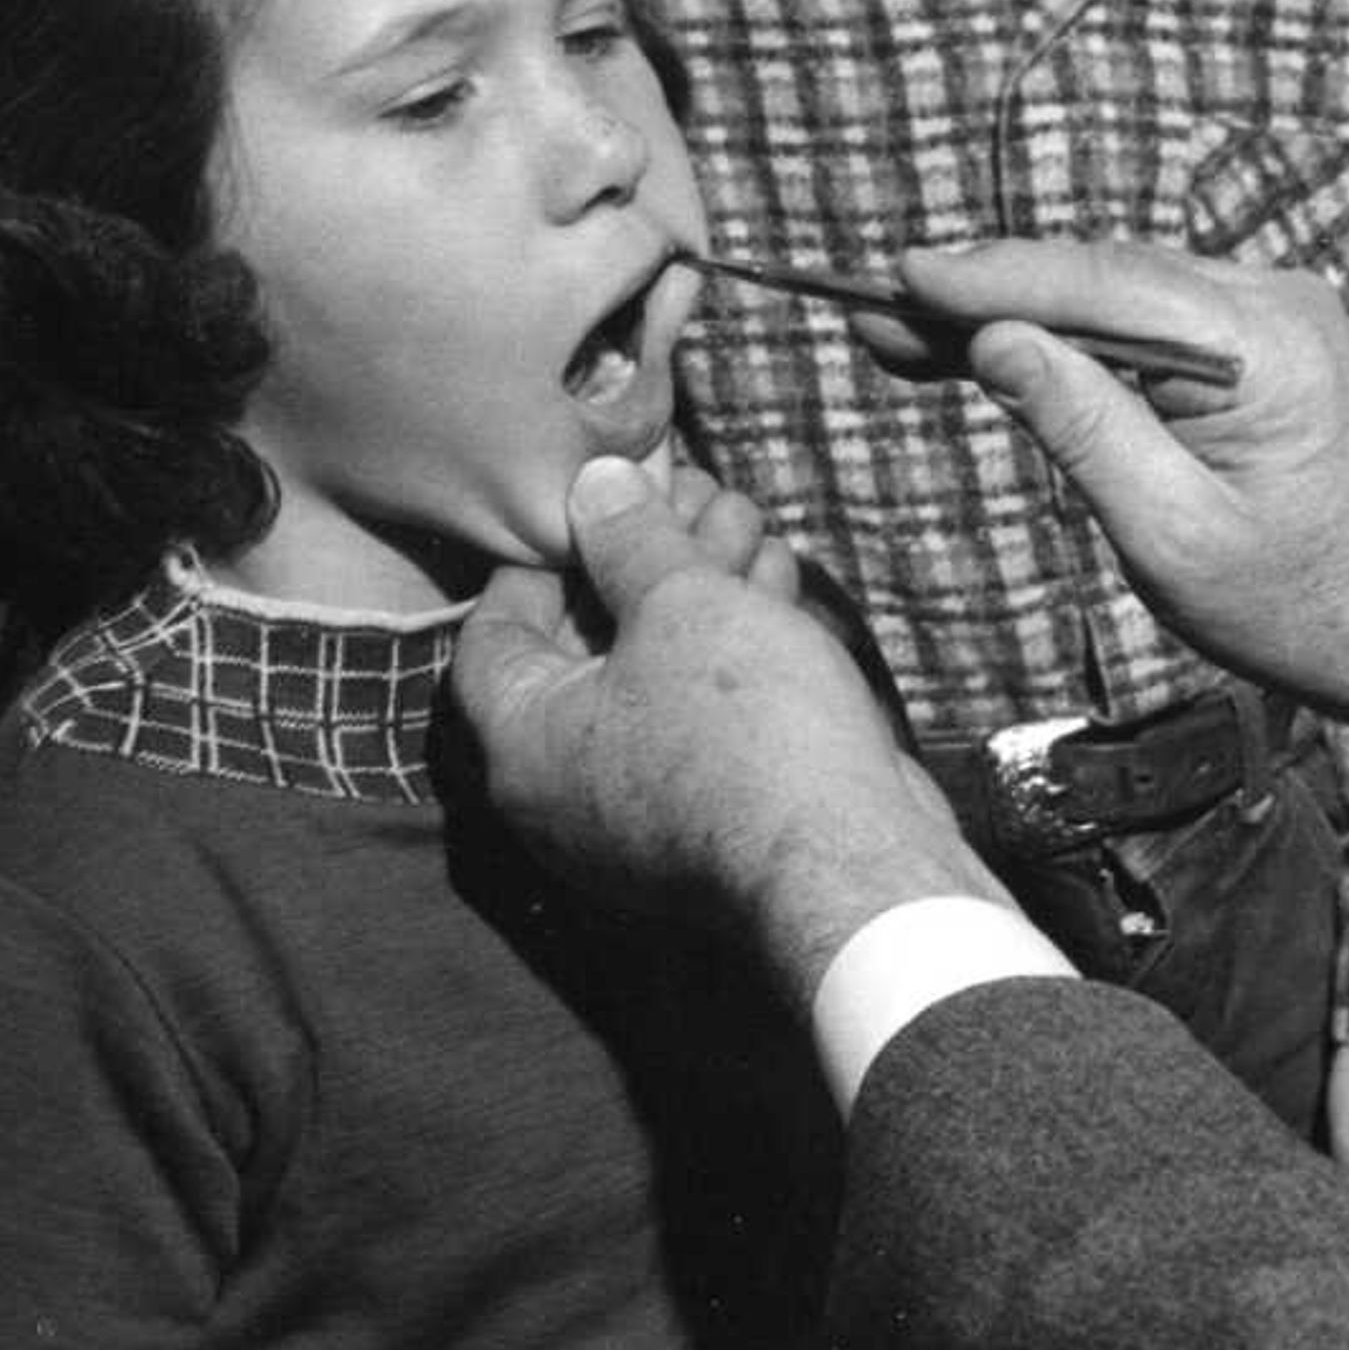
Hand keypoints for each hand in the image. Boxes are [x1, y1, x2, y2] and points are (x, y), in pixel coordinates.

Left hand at [454, 454, 1001, 1002]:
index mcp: (521, 743)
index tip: (598, 499)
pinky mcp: (713, 822)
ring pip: (655, 680)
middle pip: (587, 648)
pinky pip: (701, 722)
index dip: (545, 551)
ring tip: (747, 519)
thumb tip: (591, 485)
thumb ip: (630, 539)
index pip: (496, 628)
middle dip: (645, 560)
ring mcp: (639, 815)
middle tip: (691, 492)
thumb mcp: (681, 605)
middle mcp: (562, 792)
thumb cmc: (746, 732)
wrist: (852, 864)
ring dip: (699, 594)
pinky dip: (731, 652)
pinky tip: (776, 585)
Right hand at [883, 238, 1348, 759]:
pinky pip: (1153, 318)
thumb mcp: (1172, 535)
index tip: (897, 276)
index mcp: (1264, 348)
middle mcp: (1277, 305)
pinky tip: (1001, 347)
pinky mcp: (1268, 341)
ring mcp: (1278, 315)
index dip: (990, 278)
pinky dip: (1076, 333)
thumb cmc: (1303, 606)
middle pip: (1102, 275)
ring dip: (1021, 311)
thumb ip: (1083, 427)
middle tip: (875, 312)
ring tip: (911, 334)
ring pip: (1120, 291)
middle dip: (985, 294)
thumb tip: (998, 341)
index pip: (1101, 283)